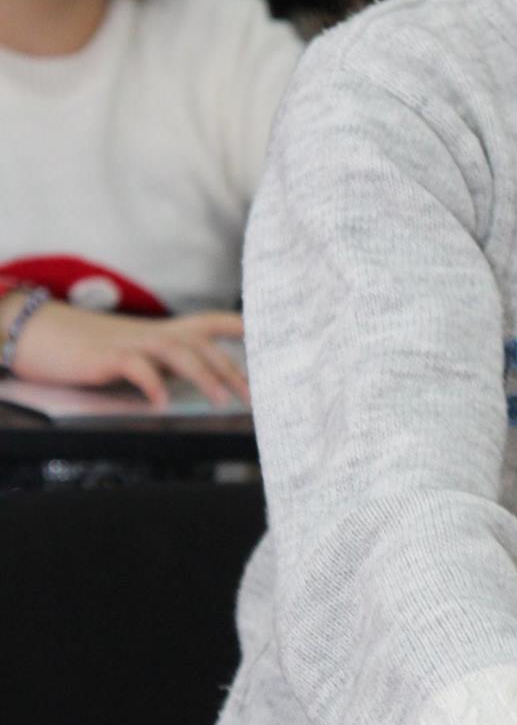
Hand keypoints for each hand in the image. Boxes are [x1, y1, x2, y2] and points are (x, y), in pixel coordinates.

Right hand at [2, 297, 249, 407]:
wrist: (40, 334)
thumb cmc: (88, 348)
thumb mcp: (132, 351)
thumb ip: (163, 362)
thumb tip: (197, 379)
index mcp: (159, 332)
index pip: (207, 322)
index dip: (237, 326)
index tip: (268, 336)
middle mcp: (151, 333)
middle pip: (201, 344)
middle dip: (231, 368)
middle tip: (254, 396)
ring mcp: (129, 342)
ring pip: (176, 352)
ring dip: (203, 375)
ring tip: (222, 400)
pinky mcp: (105, 357)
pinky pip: (134, 367)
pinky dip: (151, 383)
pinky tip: (161, 403)